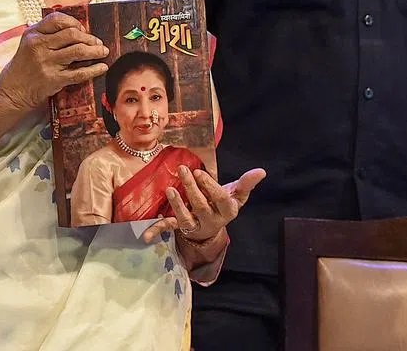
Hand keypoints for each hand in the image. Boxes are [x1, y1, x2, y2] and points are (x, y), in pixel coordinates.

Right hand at [0, 12, 109, 112]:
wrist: (12, 92)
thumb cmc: (24, 66)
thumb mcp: (29, 43)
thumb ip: (48, 34)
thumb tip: (79, 30)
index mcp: (33, 34)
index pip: (57, 19)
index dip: (75, 23)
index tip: (83, 29)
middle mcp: (39, 46)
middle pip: (72, 34)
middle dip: (90, 38)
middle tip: (98, 43)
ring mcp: (47, 63)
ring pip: (78, 51)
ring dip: (96, 51)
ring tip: (103, 52)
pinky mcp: (54, 79)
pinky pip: (79, 73)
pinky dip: (94, 69)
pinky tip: (102, 67)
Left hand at [142, 166, 266, 243]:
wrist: (215, 226)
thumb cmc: (225, 204)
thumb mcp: (237, 195)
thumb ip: (246, 183)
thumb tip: (261, 171)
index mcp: (227, 210)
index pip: (220, 199)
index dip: (210, 187)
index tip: (200, 173)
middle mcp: (212, 220)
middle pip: (201, 205)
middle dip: (192, 188)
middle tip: (183, 171)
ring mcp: (197, 225)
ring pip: (186, 218)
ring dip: (177, 205)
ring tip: (170, 190)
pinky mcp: (183, 227)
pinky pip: (170, 228)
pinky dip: (157, 231)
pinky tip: (145, 236)